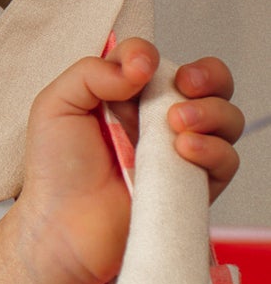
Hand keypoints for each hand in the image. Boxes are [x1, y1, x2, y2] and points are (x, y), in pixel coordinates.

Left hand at [18, 39, 242, 283]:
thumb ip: (93, 72)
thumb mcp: (57, 106)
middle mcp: (157, 119)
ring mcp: (179, 151)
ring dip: (211, 113)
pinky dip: (213, 150)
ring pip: (226, 118)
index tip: (138, 67)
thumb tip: (142, 62)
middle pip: (209, 83)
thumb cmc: (56, 169)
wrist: (63, 226)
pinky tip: (186, 151)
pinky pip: (227, 161)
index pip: (156, 62)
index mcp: (125, 95)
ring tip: (177, 124)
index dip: (152, 57)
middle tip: (186, 85)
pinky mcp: (194, 185)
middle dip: (209, 75)